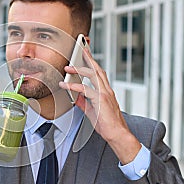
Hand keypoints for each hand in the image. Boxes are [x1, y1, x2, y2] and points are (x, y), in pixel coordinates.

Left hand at [59, 48, 140, 163]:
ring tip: (68, 68)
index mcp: (106, 91)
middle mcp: (107, 90)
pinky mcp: (100, 99)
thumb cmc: (107, 124)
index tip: (86, 54)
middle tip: (79, 50)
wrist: (116, 133)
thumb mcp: (92, 111)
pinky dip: (74, 86)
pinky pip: (85, 89)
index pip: (99, 73)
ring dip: (79, 69)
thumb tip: (75, 96)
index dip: (93, 62)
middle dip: (88, 58)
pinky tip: (66, 85)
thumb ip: (84, 102)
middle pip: (97, 69)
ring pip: (92, 75)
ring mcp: (104, 94)